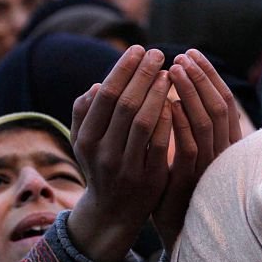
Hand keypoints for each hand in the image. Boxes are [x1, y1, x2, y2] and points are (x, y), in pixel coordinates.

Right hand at [67, 46, 172, 261]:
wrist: (113, 212)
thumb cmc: (101, 166)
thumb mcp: (85, 142)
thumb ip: (85, 114)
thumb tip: (97, 85)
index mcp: (86, 138)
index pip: (106, 95)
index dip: (123, 70)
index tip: (139, 49)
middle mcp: (103, 152)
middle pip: (125, 104)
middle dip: (143, 74)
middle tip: (159, 53)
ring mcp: (126, 167)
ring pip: (143, 122)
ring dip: (158, 93)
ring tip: (170, 72)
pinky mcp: (149, 179)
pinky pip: (160, 144)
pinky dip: (167, 121)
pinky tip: (177, 101)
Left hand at [153, 49, 243, 251]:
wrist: (176, 225)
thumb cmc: (180, 183)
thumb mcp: (189, 149)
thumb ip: (188, 121)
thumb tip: (176, 85)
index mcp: (225, 142)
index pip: (224, 100)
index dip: (209, 76)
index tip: (191, 54)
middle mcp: (224, 152)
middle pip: (220, 106)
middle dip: (201, 78)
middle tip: (181, 56)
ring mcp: (211, 166)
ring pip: (208, 122)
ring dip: (191, 94)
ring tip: (175, 71)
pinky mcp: (194, 180)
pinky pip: (190, 147)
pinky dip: (181, 124)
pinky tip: (168, 105)